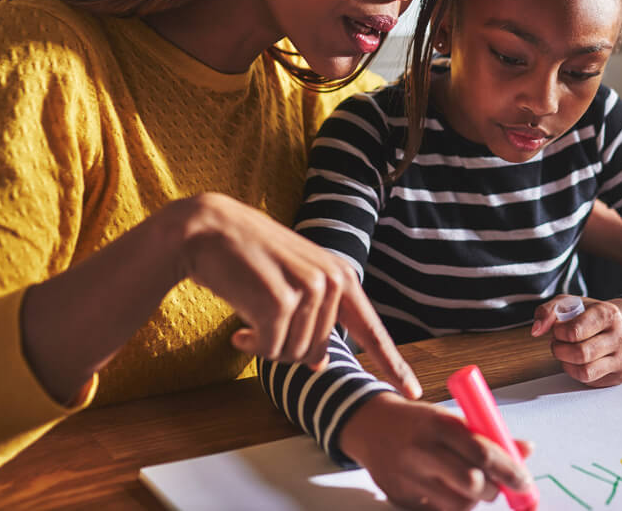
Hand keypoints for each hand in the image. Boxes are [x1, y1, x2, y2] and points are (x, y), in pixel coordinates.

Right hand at [178, 193, 420, 396]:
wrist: (209, 230)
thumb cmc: (249, 258)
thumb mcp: (292, 283)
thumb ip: (314, 318)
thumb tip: (320, 364)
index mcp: (340, 276)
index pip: (371, 328)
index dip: (393, 363)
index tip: (412, 391)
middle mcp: (332, 281)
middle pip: (317, 351)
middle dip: (286, 347)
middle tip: (261, 323)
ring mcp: (309, 290)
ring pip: (293, 354)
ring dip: (266, 345)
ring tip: (250, 317)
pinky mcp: (280, 302)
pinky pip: (269, 350)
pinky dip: (251, 345)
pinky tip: (238, 328)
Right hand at [340, 392, 532, 510]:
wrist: (369, 425)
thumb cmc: (418, 421)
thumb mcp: (450, 418)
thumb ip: (487, 435)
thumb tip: (526, 450)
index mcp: (437, 423)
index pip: (482, 452)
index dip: (509, 469)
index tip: (524, 480)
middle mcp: (421, 450)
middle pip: (472, 483)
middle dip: (492, 488)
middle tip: (496, 483)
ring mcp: (408, 477)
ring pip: (458, 504)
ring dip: (473, 499)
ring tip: (467, 482)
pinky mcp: (400, 498)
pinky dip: (451, 504)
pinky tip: (445, 488)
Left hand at [531, 296, 621, 386]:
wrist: (615, 325)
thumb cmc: (588, 314)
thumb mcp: (567, 303)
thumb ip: (547, 311)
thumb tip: (536, 330)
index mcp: (607, 313)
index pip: (575, 331)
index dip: (558, 333)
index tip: (557, 329)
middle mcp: (620, 335)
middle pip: (580, 353)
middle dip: (560, 350)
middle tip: (558, 343)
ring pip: (585, 371)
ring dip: (567, 363)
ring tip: (566, 352)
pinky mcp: (621, 374)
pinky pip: (590, 380)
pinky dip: (576, 372)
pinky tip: (577, 362)